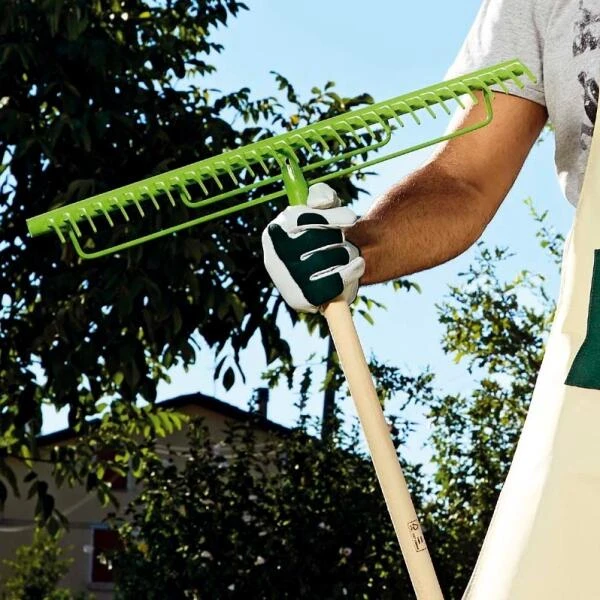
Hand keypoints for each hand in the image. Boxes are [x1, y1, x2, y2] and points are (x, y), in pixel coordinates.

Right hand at [262, 183, 364, 312]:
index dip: (329, 218)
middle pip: (315, 240)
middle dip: (337, 238)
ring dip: (344, 253)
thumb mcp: (323, 208)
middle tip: (344, 241)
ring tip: (346, 254)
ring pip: (324, 261)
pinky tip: (357, 265)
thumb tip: (322, 202)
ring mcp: (286, 282)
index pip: (300, 219)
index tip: (352, 218)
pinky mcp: (300, 300)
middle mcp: (273, 257)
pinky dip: (350, 273)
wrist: (331, 270)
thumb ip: (321, 196)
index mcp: (274, 232)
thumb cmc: (325, 234)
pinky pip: (330, 284)